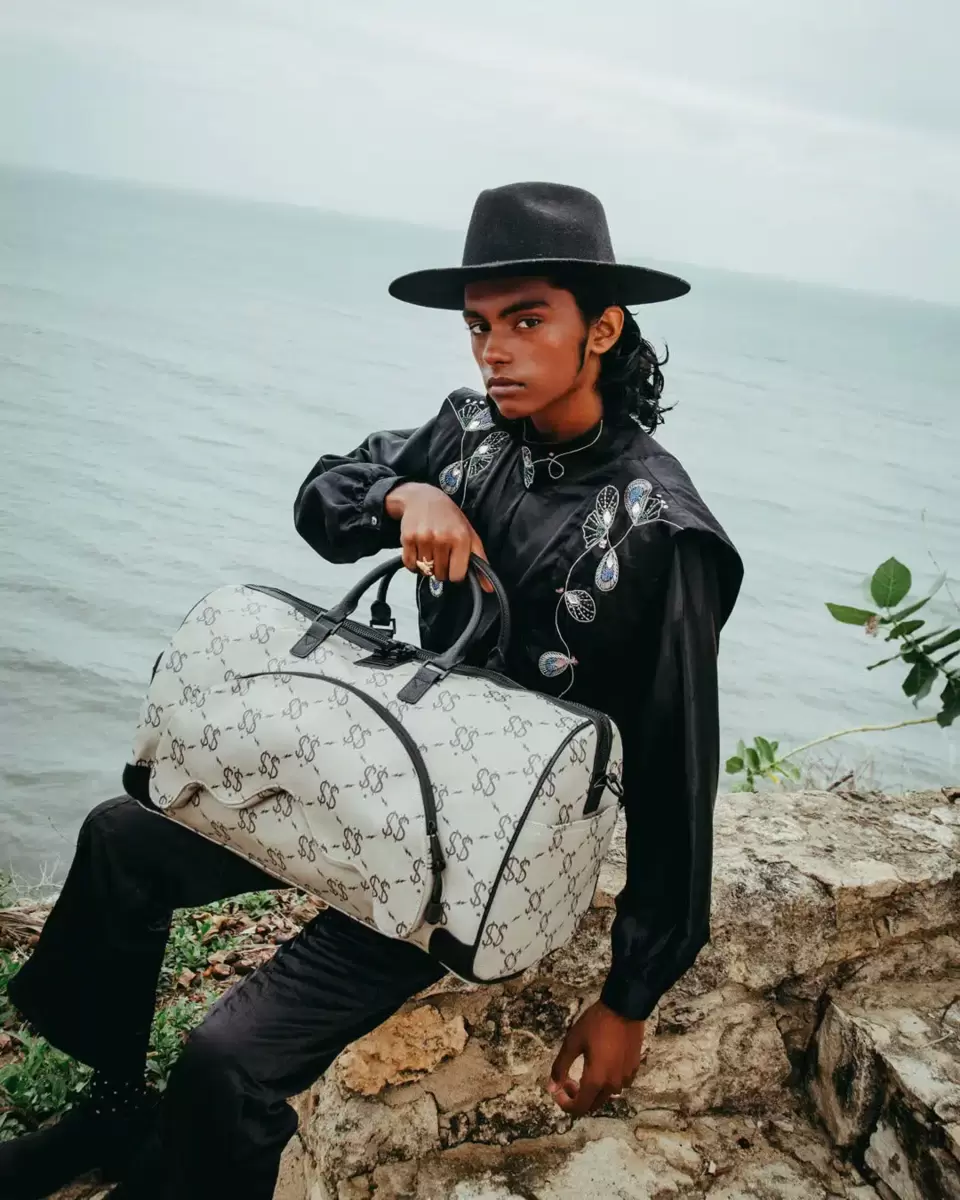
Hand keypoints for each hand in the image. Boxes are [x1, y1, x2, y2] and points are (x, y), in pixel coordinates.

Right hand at [385, 482, 491, 589]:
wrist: (423, 498)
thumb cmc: (450, 519)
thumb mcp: (470, 535)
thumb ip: (480, 562)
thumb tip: (488, 588)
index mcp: (461, 539)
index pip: (457, 576)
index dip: (455, 574)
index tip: (454, 565)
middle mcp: (442, 538)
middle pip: (440, 575)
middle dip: (441, 569)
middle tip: (441, 553)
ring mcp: (424, 538)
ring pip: (425, 571)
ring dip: (427, 566)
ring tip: (430, 550)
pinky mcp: (408, 538)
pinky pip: (410, 565)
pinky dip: (413, 564)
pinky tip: (419, 551)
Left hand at [547, 1001, 644, 1115]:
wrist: (625, 1008)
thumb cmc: (596, 1024)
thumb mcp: (572, 1042)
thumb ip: (560, 1067)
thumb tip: (551, 1087)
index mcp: (596, 1080)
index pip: (579, 1108)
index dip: (565, 1104)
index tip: (558, 1090)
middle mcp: (612, 1085)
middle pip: (593, 1105)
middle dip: (577, 1097)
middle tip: (568, 1079)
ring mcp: (625, 1078)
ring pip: (606, 1095)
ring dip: (592, 1090)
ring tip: (585, 1070)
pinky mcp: (634, 1070)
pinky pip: (618, 1084)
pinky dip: (606, 1082)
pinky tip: (602, 1065)